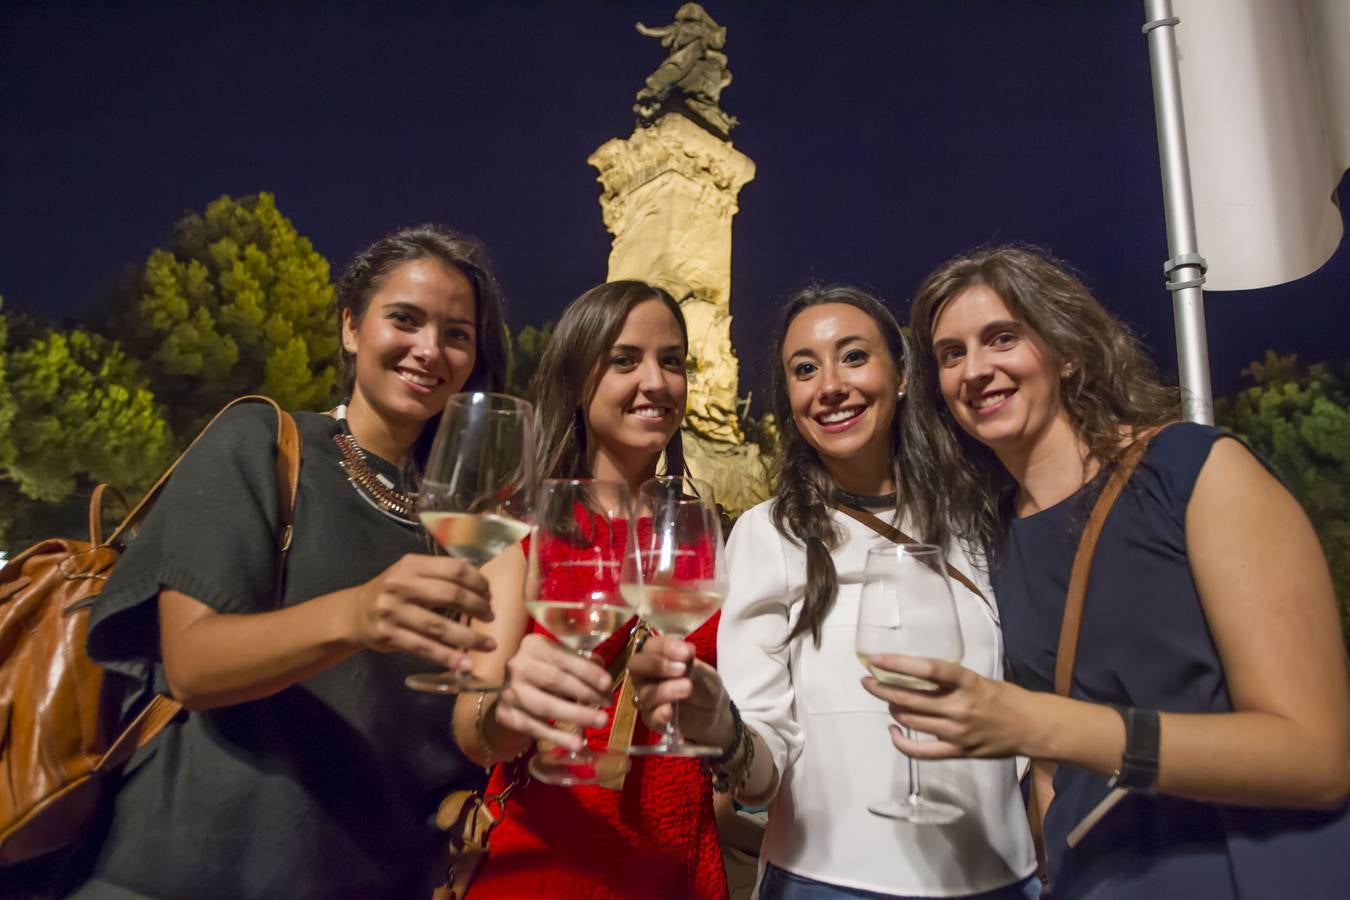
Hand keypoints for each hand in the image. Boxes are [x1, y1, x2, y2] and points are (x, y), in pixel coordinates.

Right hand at [347, 553, 495, 669]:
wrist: (353, 613)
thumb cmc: (392, 592)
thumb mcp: (411, 572)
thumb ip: (440, 570)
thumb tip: (475, 565)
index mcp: (412, 565)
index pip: (454, 569)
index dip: (478, 582)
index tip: (489, 594)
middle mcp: (402, 585)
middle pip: (451, 595)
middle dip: (478, 607)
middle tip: (491, 617)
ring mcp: (393, 611)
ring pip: (439, 626)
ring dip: (469, 637)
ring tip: (489, 645)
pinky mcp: (388, 635)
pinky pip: (424, 647)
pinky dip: (447, 657)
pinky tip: (465, 664)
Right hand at [494, 634, 612, 751]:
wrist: (508, 689)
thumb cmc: (542, 671)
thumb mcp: (558, 659)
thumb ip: (580, 662)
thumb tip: (601, 671)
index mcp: (533, 646)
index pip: (563, 657)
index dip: (586, 670)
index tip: (607, 683)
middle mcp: (517, 666)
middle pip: (555, 680)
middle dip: (586, 693)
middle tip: (608, 703)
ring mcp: (509, 692)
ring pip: (546, 706)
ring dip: (576, 714)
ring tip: (599, 721)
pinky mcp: (506, 715)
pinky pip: (535, 728)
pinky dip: (558, 737)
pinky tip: (577, 744)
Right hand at [627, 635, 734, 748]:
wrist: (714, 712)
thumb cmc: (704, 684)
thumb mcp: (704, 671)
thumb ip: (692, 664)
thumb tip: (685, 653)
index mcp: (657, 657)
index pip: (650, 646)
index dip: (665, 648)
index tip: (687, 652)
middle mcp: (646, 676)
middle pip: (636, 666)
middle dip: (657, 665)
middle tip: (681, 669)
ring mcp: (647, 698)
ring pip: (644, 693)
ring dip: (665, 690)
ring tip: (688, 688)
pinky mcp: (652, 719)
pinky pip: (649, 717)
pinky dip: (658, 714)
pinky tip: (669, 711)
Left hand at [860, 654, 1034, 759]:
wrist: (1030, 726)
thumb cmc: (1003, 697)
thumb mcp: (977, 679)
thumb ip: (948, 680)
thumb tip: (912, 675)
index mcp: (967, 682)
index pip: (927, 669)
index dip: (898, 664)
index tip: (877, 660)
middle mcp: (960, 706)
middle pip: (909, 698)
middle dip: (882, 688)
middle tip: (867, 681)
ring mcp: (957, 731)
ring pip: (911, 720)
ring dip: (892, 708)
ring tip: (885, 699)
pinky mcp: (957, 751)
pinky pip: (920, 751)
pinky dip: (901, 741)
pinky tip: (893, 730)